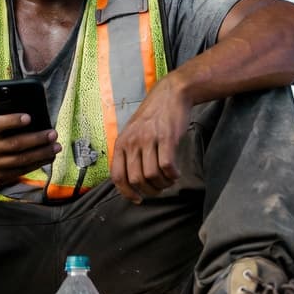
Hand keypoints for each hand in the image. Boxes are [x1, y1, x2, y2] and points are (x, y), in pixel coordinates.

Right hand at [0, 105, 59, 188]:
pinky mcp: (1, 177)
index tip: (29, 117)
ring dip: (41, 153)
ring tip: (56, 146)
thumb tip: (15, 102)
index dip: (12, 121)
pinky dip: (38, 163)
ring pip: (21, 160)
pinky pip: (23, 170)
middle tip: (52, 133)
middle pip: (14, 144)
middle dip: (36, 139)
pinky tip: (49, 156)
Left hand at [109, 76, 191, 203]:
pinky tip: (176, 173)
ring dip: (162, 184)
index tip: (137, 199)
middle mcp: (132, 141)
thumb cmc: (153, 116)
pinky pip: (167, 166)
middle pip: (136, 179)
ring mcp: (149, 139)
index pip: (117, 176)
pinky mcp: (166, 137)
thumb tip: (132, 181)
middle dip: (149, 191)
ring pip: (152, 175)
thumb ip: (129, 153)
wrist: (171, 94)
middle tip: (158, 189)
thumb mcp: (133, 132)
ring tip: (168, 180)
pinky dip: (172, 175)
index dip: (126, 193)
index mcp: (121, 143)